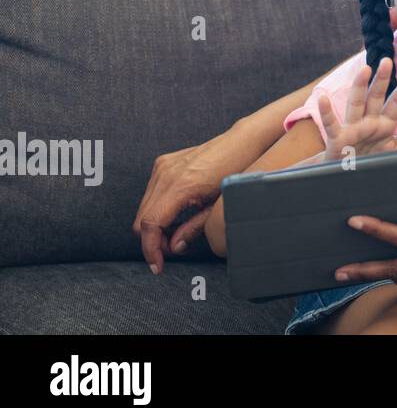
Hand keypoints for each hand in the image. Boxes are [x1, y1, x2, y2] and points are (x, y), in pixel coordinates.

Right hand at [132, 142, 227, 274]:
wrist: (243, 141)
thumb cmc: (237, 171)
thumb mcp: (219, 206)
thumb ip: (194, 228)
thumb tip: (174, 247)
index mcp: (181, 185)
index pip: (150, 224)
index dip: (151, 249)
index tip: (158, 265)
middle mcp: (167, 173)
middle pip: (141, 219)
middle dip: (153, 239)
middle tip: (173, 249)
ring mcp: (163, 166)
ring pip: (143, 208)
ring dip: (154, 225)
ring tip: (177, 231)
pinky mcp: (163, 162)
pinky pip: (150, 194)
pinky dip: (157, 209)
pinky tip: (176, 214)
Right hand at [318, 57, 396, 160]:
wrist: (347, 176)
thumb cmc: (371, 158)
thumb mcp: (395, 149)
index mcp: (384, 124)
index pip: (395, 104)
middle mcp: (368, 122)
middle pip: (375, 97)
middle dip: (381, 80)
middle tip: (387, 61)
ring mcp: (352, 129)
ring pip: (355, 104)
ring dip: (359, 87)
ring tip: (364, 69)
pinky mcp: (336, 140)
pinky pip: (331, 125)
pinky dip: (326, 112)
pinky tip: (323, 99)